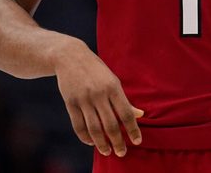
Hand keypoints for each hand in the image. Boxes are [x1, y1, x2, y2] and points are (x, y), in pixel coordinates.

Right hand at [54, 40, 143, 156]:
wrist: (70, 57)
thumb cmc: (96, 70)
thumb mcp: (113, 80)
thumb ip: (124, 99)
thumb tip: (140, 114)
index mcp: (113, 87)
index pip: (126, 113)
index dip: (133, 130)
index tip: (138, 141)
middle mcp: (99, 94)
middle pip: (110, 124)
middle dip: (118, 141)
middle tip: (122, 153)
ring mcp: (83, 99)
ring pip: (94, 128)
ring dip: (101, 143)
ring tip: (107, 152)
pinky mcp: (70, 103)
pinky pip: (78, 125)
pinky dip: (85, 137)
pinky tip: (91, 142)